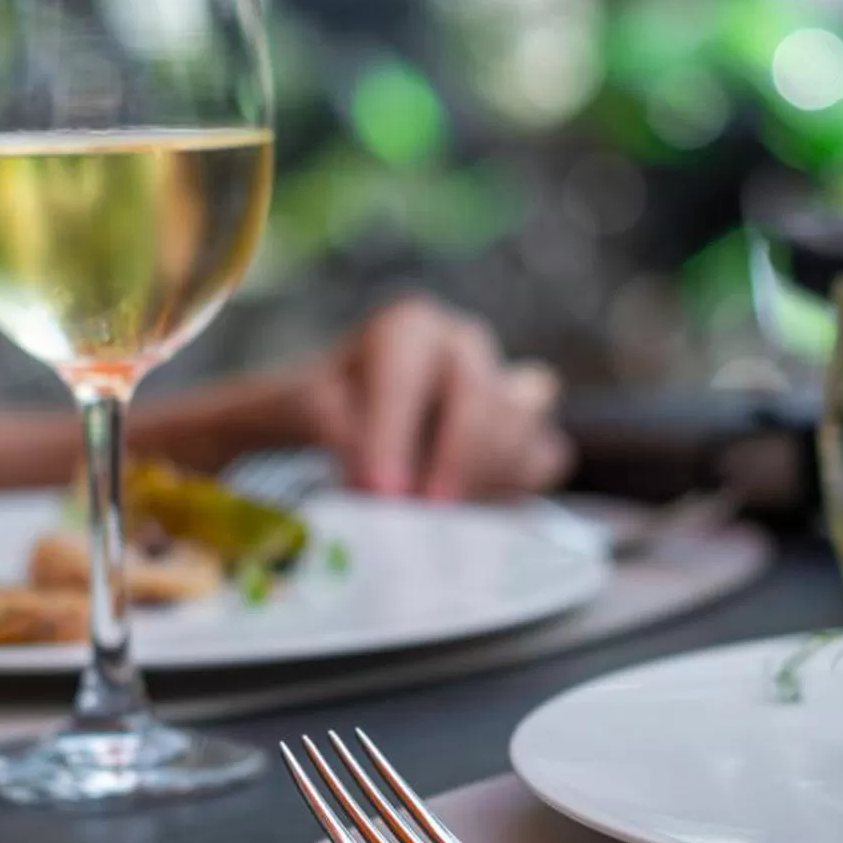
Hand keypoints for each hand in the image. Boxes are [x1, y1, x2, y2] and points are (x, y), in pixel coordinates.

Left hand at [299, 297, 572, 500]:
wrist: (364, 419)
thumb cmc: (329, 406)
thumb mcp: (298, 403)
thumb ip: (318, 417)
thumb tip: (359, 449)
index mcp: (408, 328)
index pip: (407, 374)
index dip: (393, 433)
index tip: (379, 488)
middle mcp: (464, 346)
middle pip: (478, 398)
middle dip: (452, 459)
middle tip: (424, 512)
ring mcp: (506, 383)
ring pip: (520, 427)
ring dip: (481, 477)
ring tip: (435, 513)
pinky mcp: (532, 430)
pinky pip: (544, 457)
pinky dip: (513, 488)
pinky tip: (466, 508)